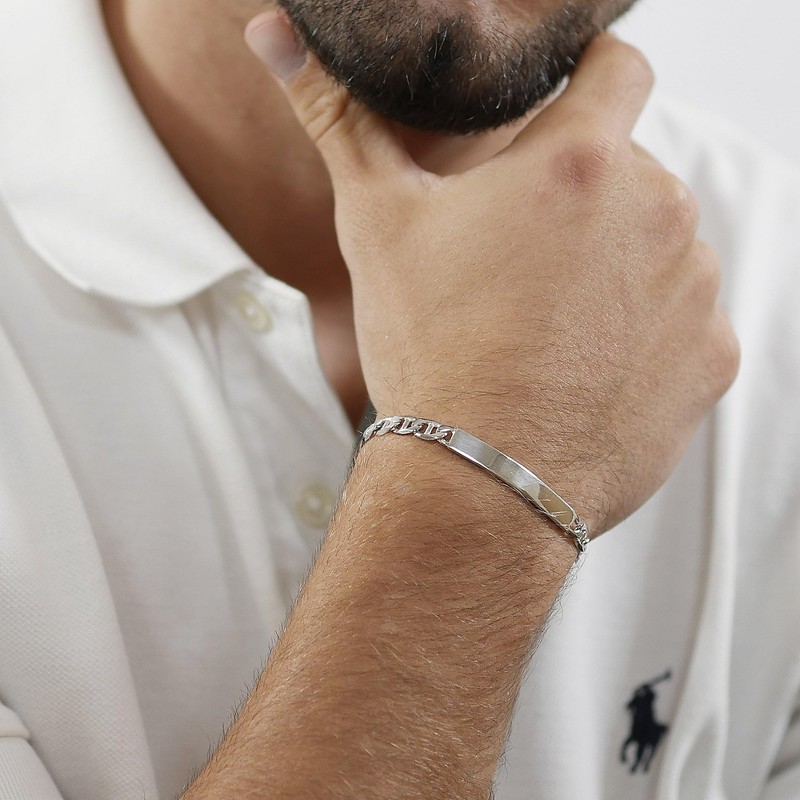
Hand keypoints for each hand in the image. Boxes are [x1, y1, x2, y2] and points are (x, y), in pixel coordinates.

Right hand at [245, 15, 739, 535]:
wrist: (476, 480)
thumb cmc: (427, 347)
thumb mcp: (376, 223)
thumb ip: (339, 118)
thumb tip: (275, 33)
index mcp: (580, 163)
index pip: (619, 66)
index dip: (590, 79)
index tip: (562, 114)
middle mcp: (658, 213)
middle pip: (631, 172)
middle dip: (584, 200)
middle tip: (522, 258)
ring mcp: (695, 290)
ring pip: (661, 247)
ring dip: (618, 266)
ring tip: (551, 322)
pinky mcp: (711, 359)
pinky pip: (686, 321)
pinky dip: (647, 334)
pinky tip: (588, 367)